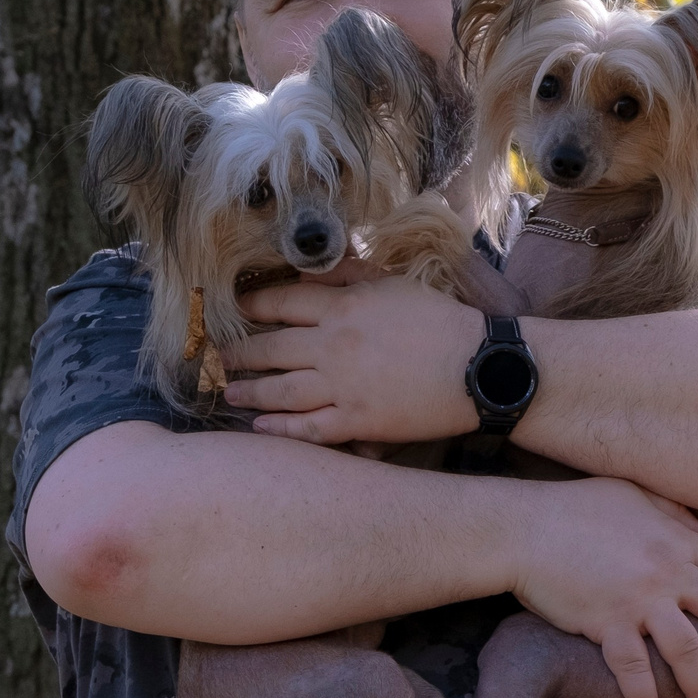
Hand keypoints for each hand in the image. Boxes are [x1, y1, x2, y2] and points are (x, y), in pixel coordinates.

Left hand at [222, 275, 485, 444]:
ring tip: (230, 391)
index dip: (252, 307)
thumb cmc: (439, 320)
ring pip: (281, 390)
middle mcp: (333, 347)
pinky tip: (260, 427)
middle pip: (272, 349)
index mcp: (342, 308)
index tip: (235, 311)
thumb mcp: (393, 283)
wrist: (478, 366)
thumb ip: (349, 273)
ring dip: (250, 391)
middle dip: (241, 353)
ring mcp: (342, 387)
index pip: (281, 303)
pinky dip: (280, 429)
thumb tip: (310, 268)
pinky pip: (308, 428)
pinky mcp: (357, 422)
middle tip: (220, 357)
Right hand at [505, 479, 697, 697]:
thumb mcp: (632, 495)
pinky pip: (633, 667)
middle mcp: (668, 571)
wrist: (524, 528)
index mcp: (677, 539)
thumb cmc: (572, 507)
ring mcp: (639, 599)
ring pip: (689, 650)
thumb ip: (675, 513)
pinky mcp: (607, 622)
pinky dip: (642, 693)